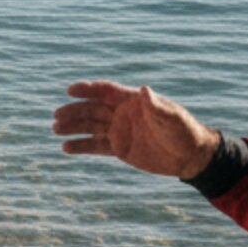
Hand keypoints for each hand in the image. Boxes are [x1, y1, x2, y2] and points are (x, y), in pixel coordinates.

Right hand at [55, 81, 217, 179]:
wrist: (192, 157)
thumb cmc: (184, 131)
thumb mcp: (171, 117)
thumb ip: (156, 105)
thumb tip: (145, 89)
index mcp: (131, 101)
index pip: (104, 91)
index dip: (87, 89)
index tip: (70, 91)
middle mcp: (121, 113)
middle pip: (92, 109)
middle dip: (74, 111)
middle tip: (57, 116)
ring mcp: (119, 131)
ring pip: (90, 127)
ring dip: (72, 127)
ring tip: (56, 129)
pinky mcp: (119, 149)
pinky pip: (95, 146)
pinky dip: (80, 146)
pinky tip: (66, 148)